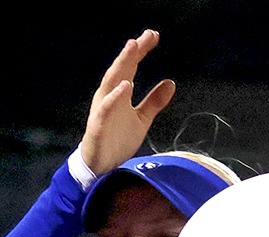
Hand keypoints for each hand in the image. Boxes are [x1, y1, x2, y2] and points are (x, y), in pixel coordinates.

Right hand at [78, 30, 177, 176]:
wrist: (100, 167)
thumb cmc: (117, 140)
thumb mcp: (141, 120)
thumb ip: (154, 102)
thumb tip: (170, 83)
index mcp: (118, 94)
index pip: (131, 67)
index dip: (141, 51)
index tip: (154, 36)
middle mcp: (109, 97)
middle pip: (121, 69)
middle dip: (132, 52)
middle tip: (146, 36)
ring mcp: (102, 110)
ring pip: (111, 83)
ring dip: (121, 65)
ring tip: (133, 50)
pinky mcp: (98, 126)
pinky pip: (105, 109)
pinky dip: (115, 97)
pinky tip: (126, 86)